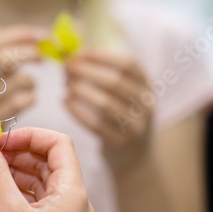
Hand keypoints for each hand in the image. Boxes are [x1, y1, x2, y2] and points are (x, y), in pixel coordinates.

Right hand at [0, 26, 41, 118]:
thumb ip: (7, 58)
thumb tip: (42, 36)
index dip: (19, 36)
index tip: (39, 35)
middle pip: (3, 58)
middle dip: (29, 53)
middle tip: (44, 56)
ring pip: (17, 80)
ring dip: (31, 81)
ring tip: (31, 86)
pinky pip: (22, 102)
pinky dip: (31, 98)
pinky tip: (30, 99)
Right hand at [0, 128, 94, 211]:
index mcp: (73, 193)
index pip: (59, 145)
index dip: (31, 135)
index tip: (4, 139)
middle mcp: (75, 202)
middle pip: (50, 160)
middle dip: (21, 151)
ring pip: (43, 178)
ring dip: (18, 168)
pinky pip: (38, 197)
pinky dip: (19, 186)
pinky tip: (0, 184)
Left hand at [65, 50, 152, 170]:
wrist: (134, 158)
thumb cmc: (120, 117)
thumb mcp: (123, 95)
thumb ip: (104, 74)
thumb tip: (74, 54)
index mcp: (147, 87)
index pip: (128, 64)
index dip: (103, 56)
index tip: (80, 53)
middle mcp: (146, 106)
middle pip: (115, 82)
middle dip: (87, 72)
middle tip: (66, 68)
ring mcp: (136, 126)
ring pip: (105, 104)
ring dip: (81, 90)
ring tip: (65, 84)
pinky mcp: (121, 143)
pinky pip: (96, 125)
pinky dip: (78, 111)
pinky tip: (65, 101)